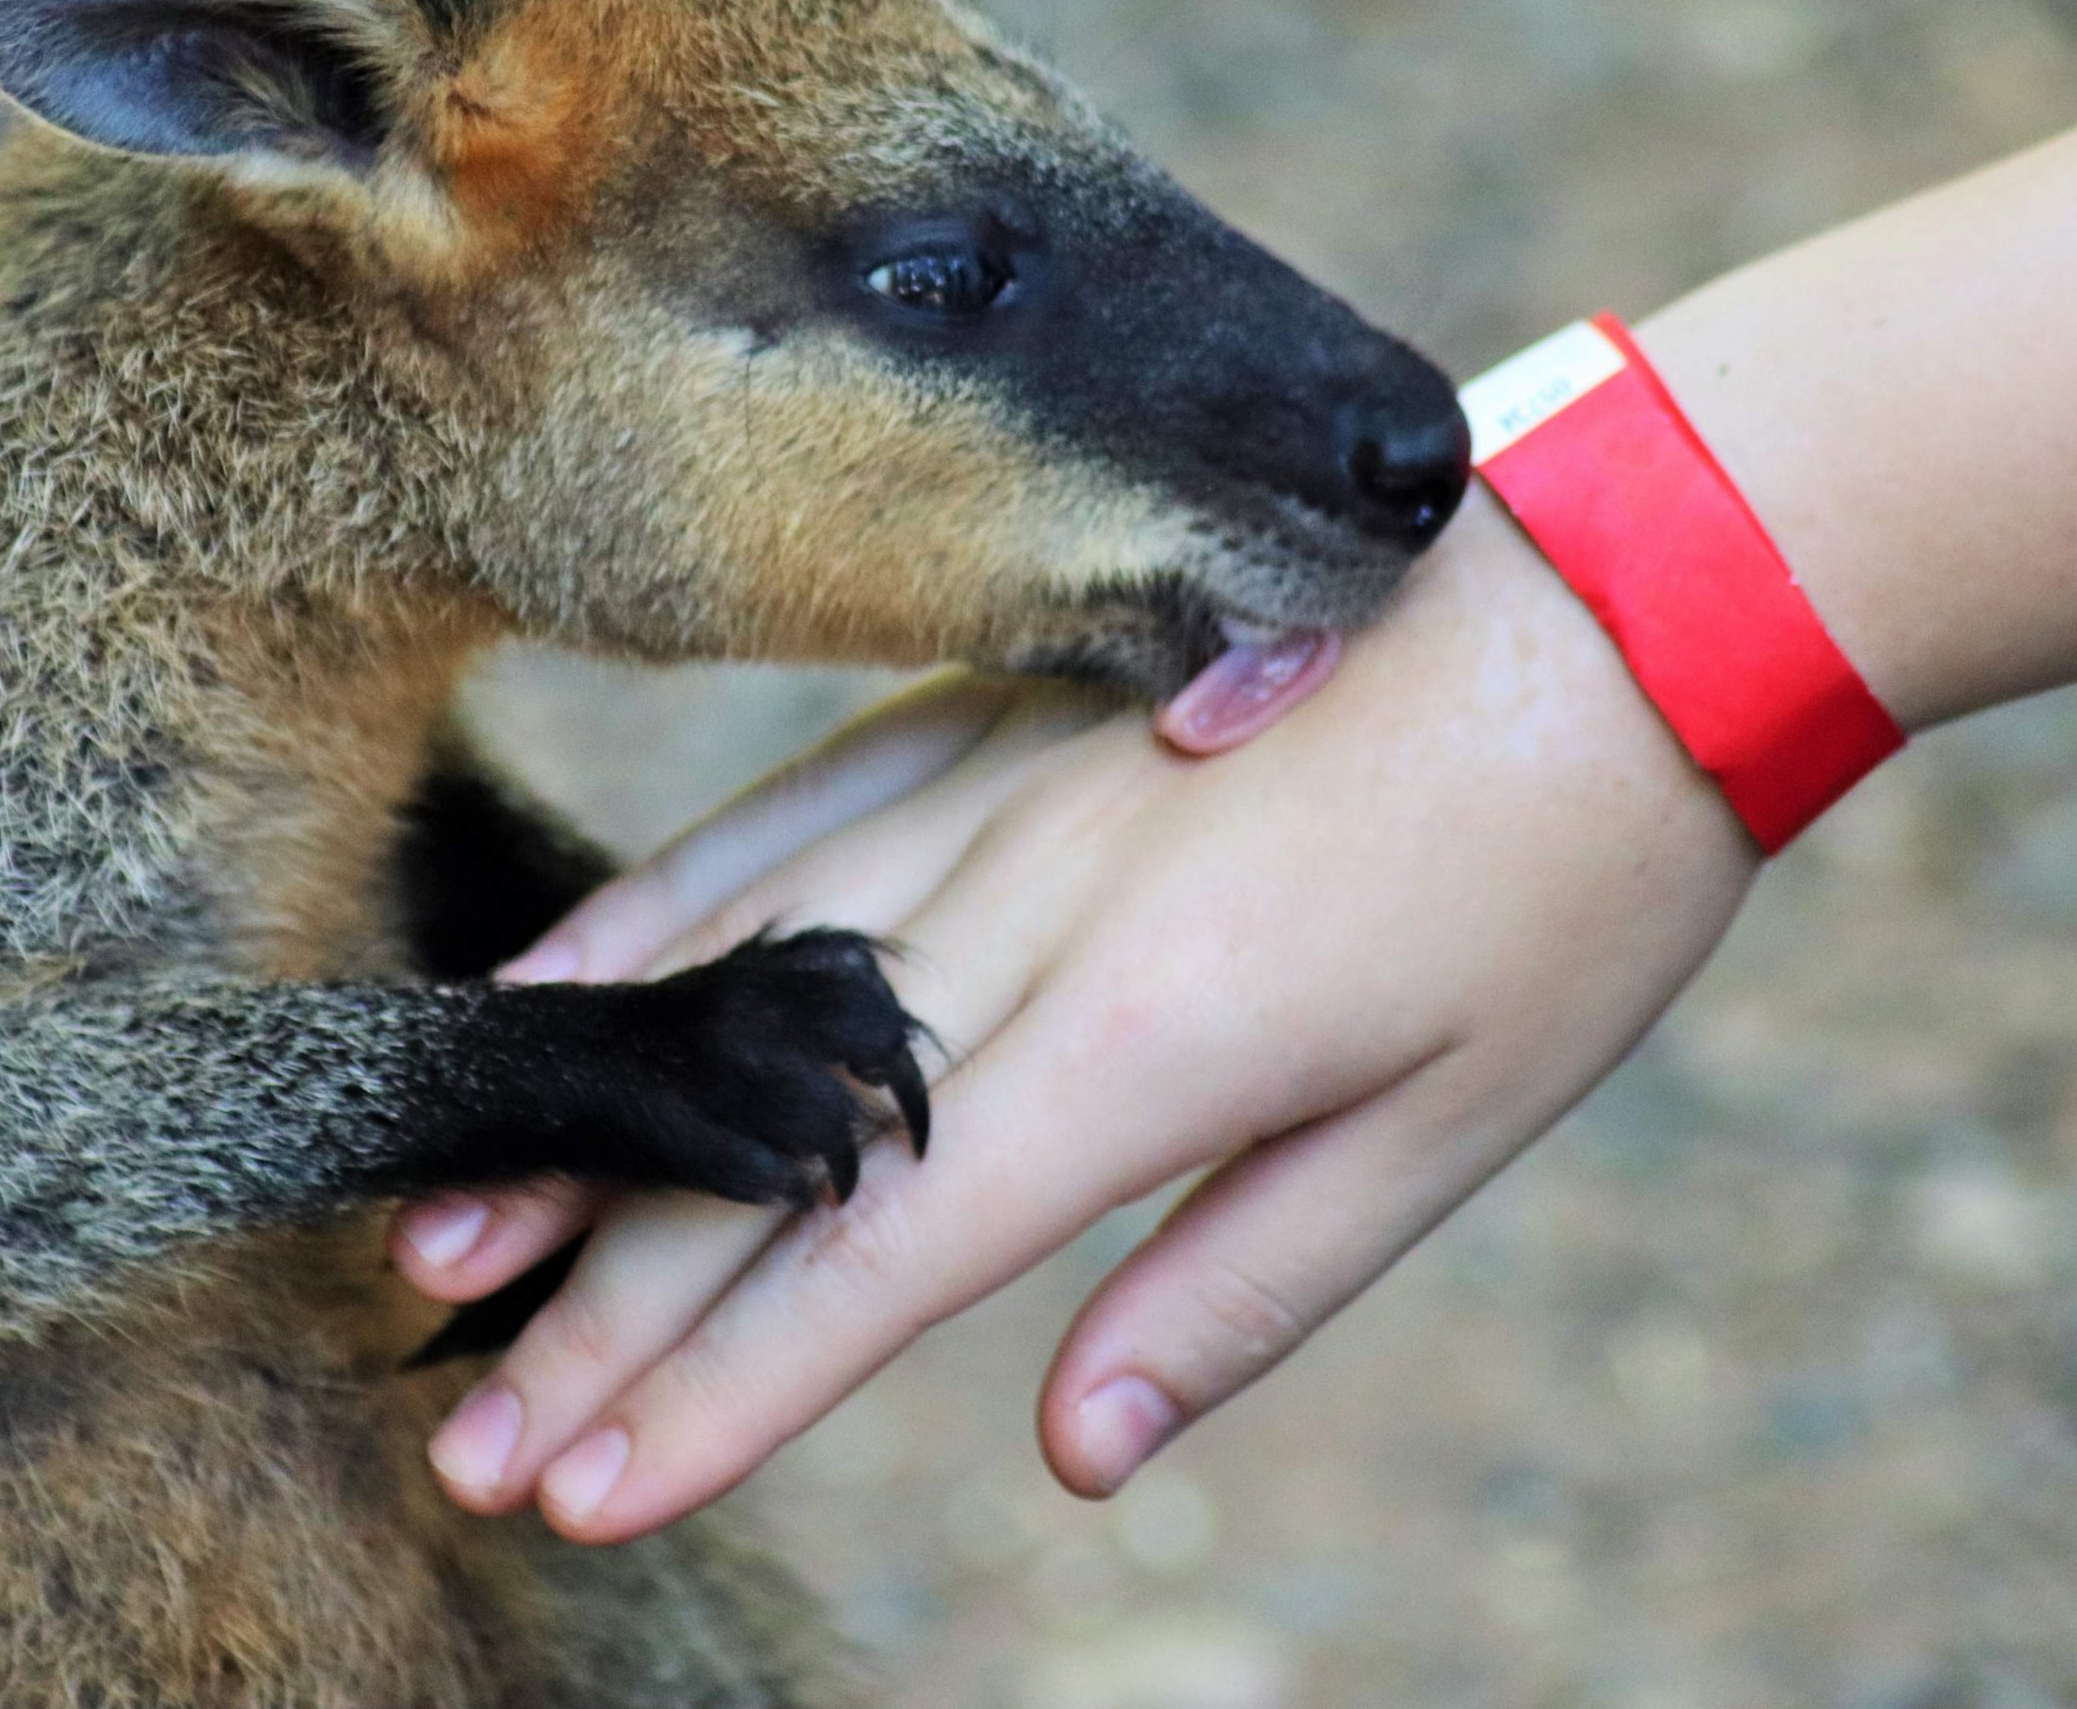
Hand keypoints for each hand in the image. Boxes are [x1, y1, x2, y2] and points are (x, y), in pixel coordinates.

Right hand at [395, 504, 1763, 1538]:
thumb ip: (1238, 1291)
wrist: (1632, 581)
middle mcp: (1036, 906)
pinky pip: (782, 818)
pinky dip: (649, 910)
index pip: (881, 1253)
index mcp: (1157, 1035)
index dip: (724, 1392)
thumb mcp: (1454, 1124)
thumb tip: (1073, 1461)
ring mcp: (994, 784)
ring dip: (582, 1121)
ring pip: (731, 974)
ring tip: (444, 1243)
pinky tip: (545, 982)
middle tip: (471, 1450)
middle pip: (768, 1137)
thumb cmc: (1569, 879)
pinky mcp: (989, 707)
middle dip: (610, 1310)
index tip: (589, 1495)